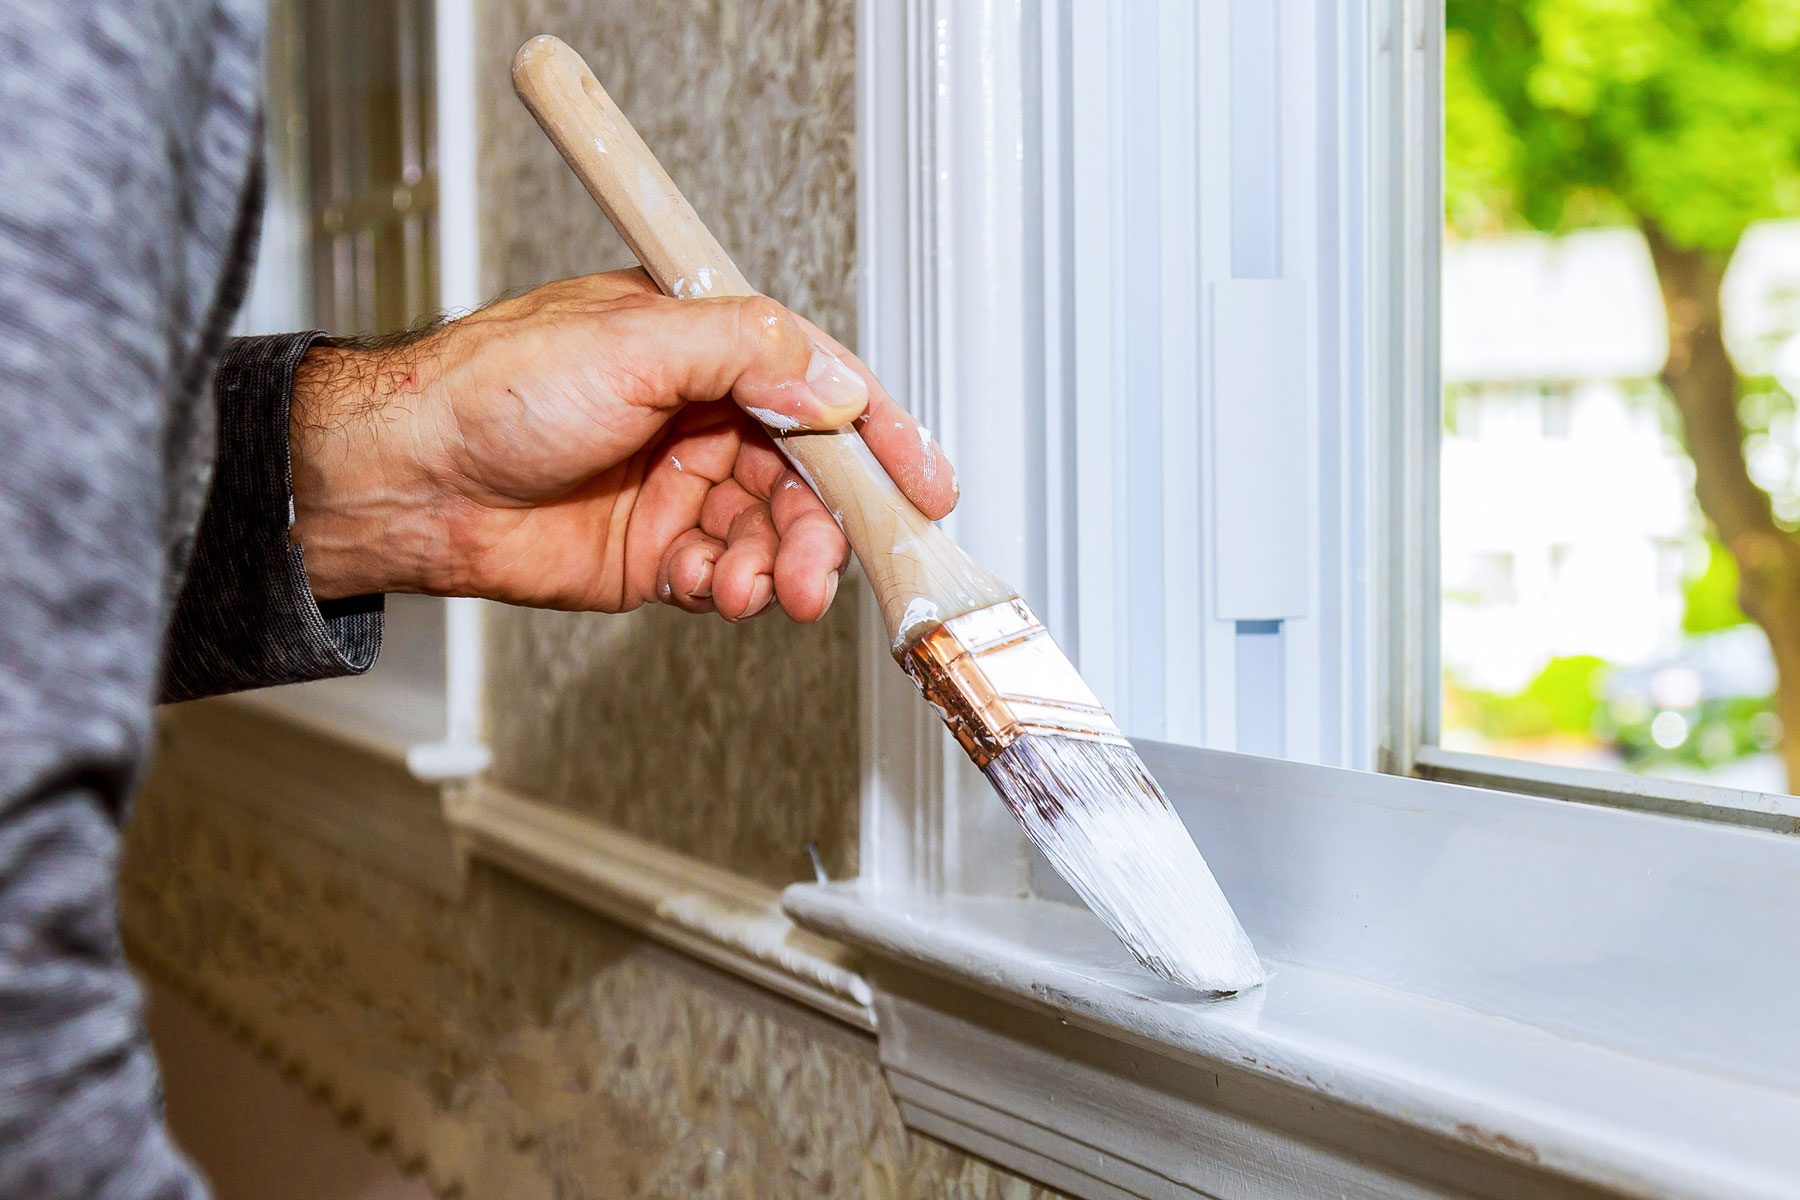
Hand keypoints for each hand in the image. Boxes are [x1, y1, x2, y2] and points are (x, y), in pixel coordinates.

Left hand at [287, 269, 956, 621]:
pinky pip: (726, 576)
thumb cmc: (494, 386)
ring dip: (778, 566)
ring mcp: (684, 487)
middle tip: (822, 568)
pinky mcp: (658, 553)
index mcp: (708, 348)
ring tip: (753, 589)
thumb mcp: (630, 342)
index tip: (926, 486)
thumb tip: (834, 386)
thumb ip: (745, 353)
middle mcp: (705, 416)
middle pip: (810, 477)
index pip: (823, 385)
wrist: (410, 479)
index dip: (882, 436)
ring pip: (774, 535)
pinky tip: (708, 588)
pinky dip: (730, 588)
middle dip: (825, 527)